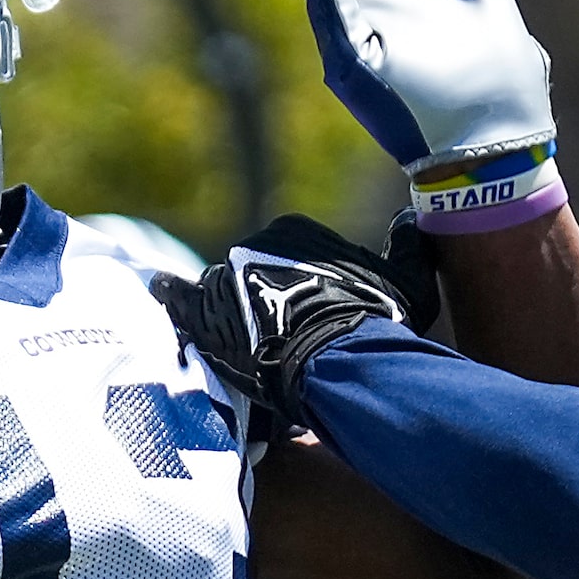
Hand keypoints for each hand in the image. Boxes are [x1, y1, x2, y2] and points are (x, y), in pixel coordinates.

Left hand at [154, 215, 430, 429]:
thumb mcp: (406, 281)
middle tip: (284, 337)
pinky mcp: (201, 310)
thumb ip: (408, 247)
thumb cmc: (374, 320)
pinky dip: (175, 298)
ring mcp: (222, 277)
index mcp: (294, 230)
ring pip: (223, 292)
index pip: (290, 254)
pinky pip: (179, 298)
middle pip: (253, 272)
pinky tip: (167, 299)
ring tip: (248, 347)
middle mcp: (251, 244)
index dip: (302, 287)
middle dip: (264, 298)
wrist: (334, 358)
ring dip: (232, 312)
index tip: (314, 314)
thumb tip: (411, 220)